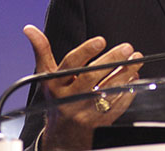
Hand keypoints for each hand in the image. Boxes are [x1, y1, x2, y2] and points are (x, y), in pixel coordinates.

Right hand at [23, 25, 142, 150]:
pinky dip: (127, 92)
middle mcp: (67, 98)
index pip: (70, 64)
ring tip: (136, 60)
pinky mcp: (97, 123)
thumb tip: (29, 28)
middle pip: (91, 77)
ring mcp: (83, 112)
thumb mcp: (47, 76)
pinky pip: (115, 106)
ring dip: (124, 74)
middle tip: (127, 48)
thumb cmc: (57, 97)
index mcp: (55, 84)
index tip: (101, 40)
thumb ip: (42, 51)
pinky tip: (134, 79)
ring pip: (106, 91)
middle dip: (112, 61)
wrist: (60, 136)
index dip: (86, 51)